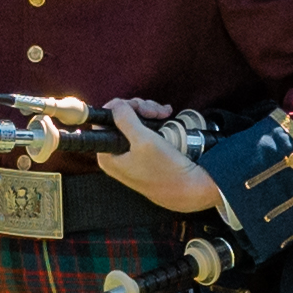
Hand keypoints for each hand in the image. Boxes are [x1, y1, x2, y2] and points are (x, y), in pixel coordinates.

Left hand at [94, 98, 223, 217]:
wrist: (189, 188)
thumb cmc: (165, 170)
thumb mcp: (143, 140)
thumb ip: (125, 120)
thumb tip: (115, 104)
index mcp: (108, 155)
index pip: (103, 121)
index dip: (120, 108)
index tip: (138, 106)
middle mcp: (116, 155)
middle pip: (119, 119)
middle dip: (138, 110)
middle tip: (155, 112)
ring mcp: (129, 154)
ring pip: (133, 121)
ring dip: (148, 113)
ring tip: (163, 114)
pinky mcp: (143, 153)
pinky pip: (143, 129)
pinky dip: (153, 120)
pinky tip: (165, 116)